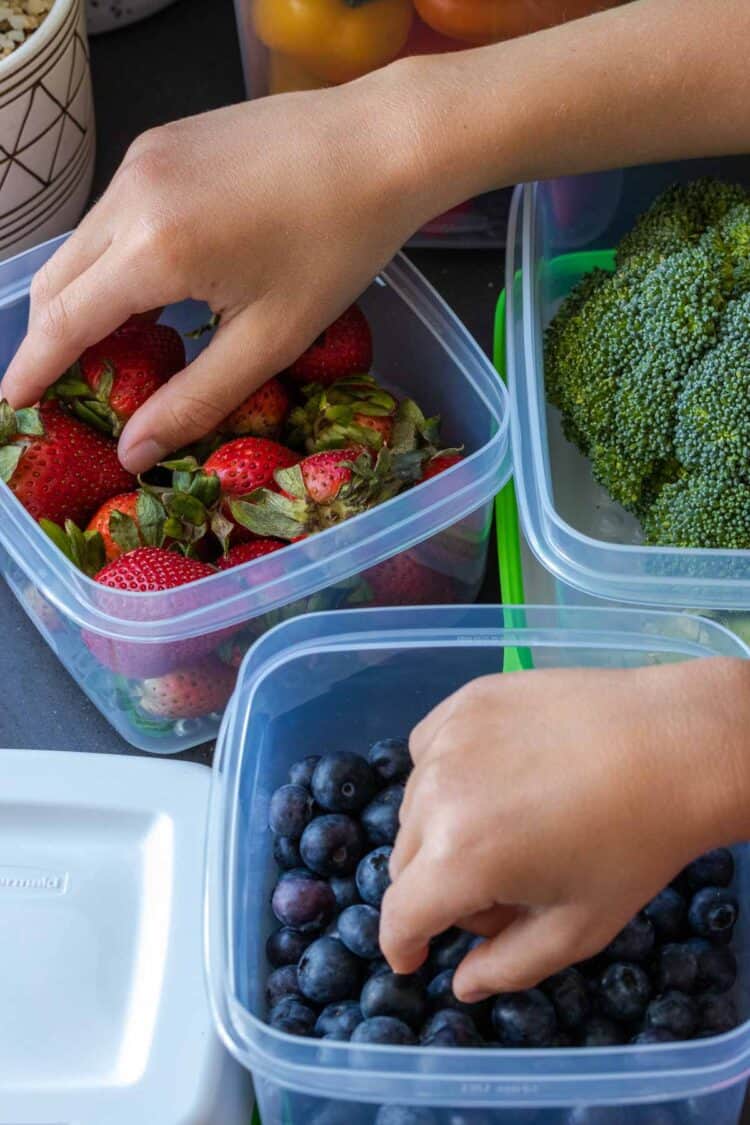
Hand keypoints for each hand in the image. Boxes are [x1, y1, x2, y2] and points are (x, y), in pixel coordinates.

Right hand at [0, 63, 436, 472]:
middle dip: (52, 340)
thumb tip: (133, 451)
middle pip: (58, 281)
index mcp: (155, 247)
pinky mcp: (162, 142)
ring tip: (118, 350)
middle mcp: (132, 193)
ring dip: (84, 299)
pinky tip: (151, 292)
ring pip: (82, 245)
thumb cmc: (338, 245)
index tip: (14, 405)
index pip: (65, 321)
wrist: (382, 144)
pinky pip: (113, 214)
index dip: (33, 368)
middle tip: (70, 389)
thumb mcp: (270, 339)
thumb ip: (194, 400)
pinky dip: (113, 259)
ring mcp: (143, 158)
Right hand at [380, 658, 749, 1001]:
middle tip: (500, 887)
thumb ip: (509, 967)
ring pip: (415, 804)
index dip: (404, 945)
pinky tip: (492, 774)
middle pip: (405, 861)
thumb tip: (461, 984)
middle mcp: (437, 794)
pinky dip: (443, 771)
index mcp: (460, 859)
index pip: (398, 915)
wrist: (673, 745)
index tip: (416, 955)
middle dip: (437, 887)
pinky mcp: (466, 700)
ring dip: (441, 828)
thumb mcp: (578, 929)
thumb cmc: (632, 846)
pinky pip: (428, 749)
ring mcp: (449, 738)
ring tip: (507, 825)